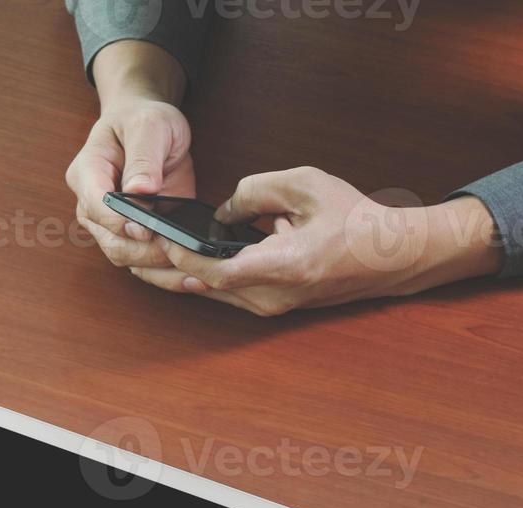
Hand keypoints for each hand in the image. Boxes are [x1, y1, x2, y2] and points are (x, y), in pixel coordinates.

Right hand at [67, 41, 194, 271]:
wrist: (149, 129)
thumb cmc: (142, 120)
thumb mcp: (148, 125)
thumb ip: (143, 157)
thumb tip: (139, 190)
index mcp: (87, 174)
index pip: (95, 206)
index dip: (119, 220)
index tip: (147, 226)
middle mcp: (93, 207)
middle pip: (112, 241)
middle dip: (146, 251)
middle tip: (179, 248)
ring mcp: (113, 226)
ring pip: (128, 259)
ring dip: (159, 268)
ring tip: (194, 271)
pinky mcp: (137, 236)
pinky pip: (145, 265)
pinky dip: (167, 273)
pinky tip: (193, 276)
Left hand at [133, 167, 500, 314]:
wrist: (390, 256)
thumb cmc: (354, 218)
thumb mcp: (306, 185)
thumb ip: (256, 190)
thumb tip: (221, 210)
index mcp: (284, 266)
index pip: (216, 270)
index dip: (183, 256)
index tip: (160, 236)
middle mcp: (273, 295)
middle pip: (204, 288)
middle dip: (166, 268)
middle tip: (132, 249)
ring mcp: (271, 306)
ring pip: (211, 295)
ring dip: (178, 276)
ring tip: (144, 255)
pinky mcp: (271, 306)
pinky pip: (225, 294)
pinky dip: (201, 278)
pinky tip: (179, 261)